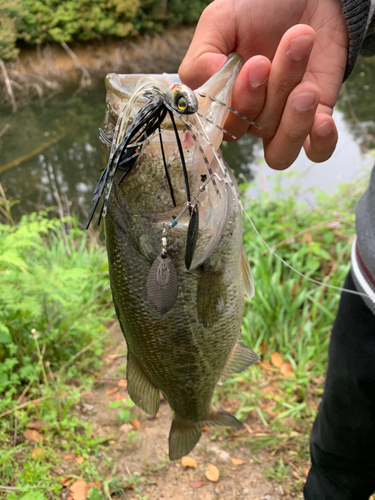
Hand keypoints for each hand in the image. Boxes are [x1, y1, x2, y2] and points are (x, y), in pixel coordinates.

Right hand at [179, 0, 348, 169]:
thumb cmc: (260, 6)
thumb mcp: (221, 20)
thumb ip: (200, 55)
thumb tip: (202, 85)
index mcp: (223, 97)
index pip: (219, 127)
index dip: (235, 107)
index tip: (253, 64)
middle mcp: (251, 115)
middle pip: (252, 132)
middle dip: (265, 97)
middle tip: (271, 60)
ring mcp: (283, 120)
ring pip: (279, 150)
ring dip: (292, 122)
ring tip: (306, 87)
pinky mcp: (317, 117)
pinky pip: (316, 152)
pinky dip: (320, 144)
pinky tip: (322, 121)